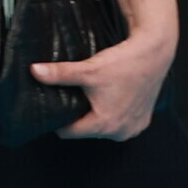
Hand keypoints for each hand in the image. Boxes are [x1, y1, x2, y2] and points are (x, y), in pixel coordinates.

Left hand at [34, 27, 174, 140]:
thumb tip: (33, 71)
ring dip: (95, 114)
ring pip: (101, 126)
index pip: (68, 132)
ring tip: (89, 95)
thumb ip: (59, 74)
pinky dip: (111, 112)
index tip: (53, 105)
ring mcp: (134, 128)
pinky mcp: (142, 121)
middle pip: (85, 130)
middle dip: (77, 115)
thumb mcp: (88, 70)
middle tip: (71, 96)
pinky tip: (108, 97)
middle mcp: (121, 132)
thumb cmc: (122, 64)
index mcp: (105, 125)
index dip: (58, 119)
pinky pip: (118, 122)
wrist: (154, 55)